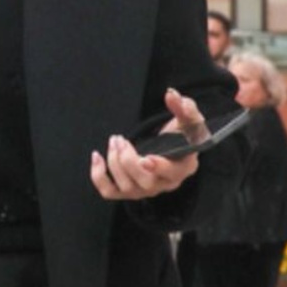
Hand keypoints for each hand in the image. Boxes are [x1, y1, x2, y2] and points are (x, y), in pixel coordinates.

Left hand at [90, 88, 205, 201]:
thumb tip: (171, 94)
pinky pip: (109, 192)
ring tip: (115, 140)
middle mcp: (163, 184)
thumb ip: (185, 107)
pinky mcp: (127, 190)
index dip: (159, 168)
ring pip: (126, 186)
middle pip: (145, 182)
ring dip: (114, 162)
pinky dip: (98, 177)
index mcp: (182, 168)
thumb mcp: (189, 121)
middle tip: (120, 139)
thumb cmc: (183, 136)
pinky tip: (97, 157)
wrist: (171, 149)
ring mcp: (144, 190)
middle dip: (128, 160)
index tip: (146, 158)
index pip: (172, 173)